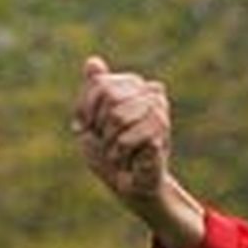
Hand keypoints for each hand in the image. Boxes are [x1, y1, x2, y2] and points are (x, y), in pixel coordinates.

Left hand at [72, 53, 171, 206]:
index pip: (100, 84)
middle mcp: (152, 92)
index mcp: (135, 84)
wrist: (131, 187)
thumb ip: (93, 91)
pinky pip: (125, 138)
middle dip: (99, 126)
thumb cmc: (111, 154)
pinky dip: (119, 154)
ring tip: (118, 152)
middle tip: (108, 143)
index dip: (86, 109)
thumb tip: (93, 61)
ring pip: (117, 116)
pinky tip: (129, 160)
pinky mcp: (161, 134)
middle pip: (109, 97)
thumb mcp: (92, 120)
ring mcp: (159, 111)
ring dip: (109, 142)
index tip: (86, 127)